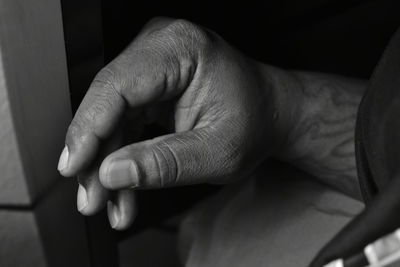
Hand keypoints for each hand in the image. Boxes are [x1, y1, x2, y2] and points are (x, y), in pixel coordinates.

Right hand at [57, 17, 282, 229]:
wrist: (269, 113)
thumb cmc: (254, 121)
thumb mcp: (217, 151)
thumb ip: (165, 163)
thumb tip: (113, 173)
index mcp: (181, 49)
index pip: (117, 86)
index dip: (89, 129)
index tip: (75, 167)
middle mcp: (161, 46)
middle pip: (108, 102)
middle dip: (97, 155)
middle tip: (92, 198)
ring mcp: (153, 62)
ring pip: (111, 115)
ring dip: (106, 161)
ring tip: (108, 201)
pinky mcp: (150, 82)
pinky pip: (123, 118)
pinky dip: (120, 153)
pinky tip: (120, 184)